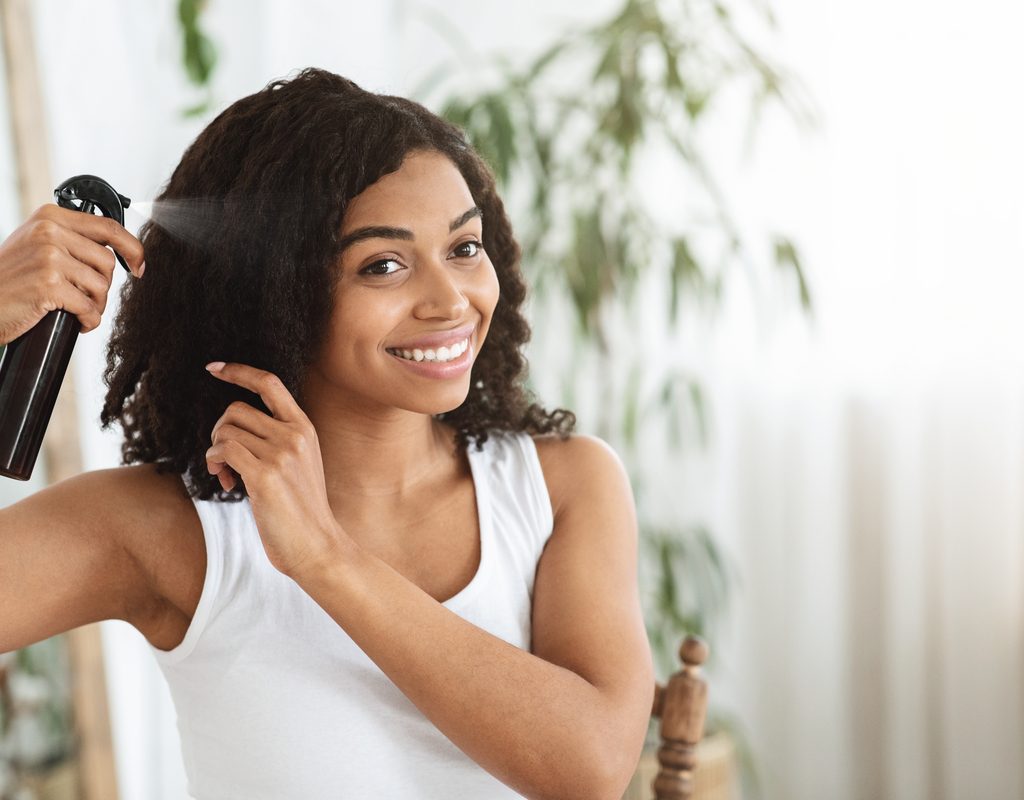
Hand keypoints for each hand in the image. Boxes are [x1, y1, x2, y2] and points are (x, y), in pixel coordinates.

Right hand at [0, 204, 144, 345]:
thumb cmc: (10, 278)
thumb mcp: (36, 245)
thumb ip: (70, 239)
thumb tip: (115, 251)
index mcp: (51, 217)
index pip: (109, 227)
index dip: (132, 248)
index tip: (139, 266)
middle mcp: (50, 232)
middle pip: (108, 261)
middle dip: (103, 286)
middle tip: (87, 298)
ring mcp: (49, 257)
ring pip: (101, 285)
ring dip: (96, 305)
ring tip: (78, 310)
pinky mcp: (48, 284)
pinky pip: (89, 307)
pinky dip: (88, 320)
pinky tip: (78, 322)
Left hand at [204, 361, 347, 576]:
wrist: (316, 545)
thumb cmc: (301, 509)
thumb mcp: (299, 463)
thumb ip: (277, 439)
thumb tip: (232, 427)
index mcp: (304, 428)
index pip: (269, 383)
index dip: (239, 371)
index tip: (214, 368)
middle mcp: (294, 435)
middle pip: (236, 409)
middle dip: (220, 430)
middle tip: (223, 458)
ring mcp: (281, 454)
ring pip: (225, 431)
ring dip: (215, 452)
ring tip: (226, 475)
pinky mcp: (264, 476)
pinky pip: (222, 452)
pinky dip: (214, 464)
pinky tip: (226, 483)